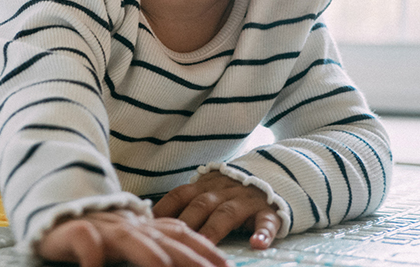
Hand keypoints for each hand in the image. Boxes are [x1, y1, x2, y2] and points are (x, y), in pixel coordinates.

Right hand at [37, 208, 231, 266]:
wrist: (53, 206)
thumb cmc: (96, 229)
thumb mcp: (131, 238)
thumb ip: (156, 246)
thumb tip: (181, 260)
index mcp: (144, 225)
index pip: (181, 234)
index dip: (206, 250)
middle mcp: (128, 223)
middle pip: (163, 240)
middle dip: (190, 258)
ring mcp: (102, 225)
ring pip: (129, 238)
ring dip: (148, 255)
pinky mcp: (73, 230)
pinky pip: (85, 241)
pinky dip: (93, 255)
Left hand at [152, 173, 280, 248]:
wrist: (272, 173)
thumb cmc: (230, 191)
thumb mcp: (207, 191)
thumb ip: (185, 203)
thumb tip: (150, 221)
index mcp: (204, 186)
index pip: (179, 195)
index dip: (163, 209)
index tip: (148, 224)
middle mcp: (222, 191)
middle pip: (201, 205)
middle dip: (187, 223)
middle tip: (173, 240)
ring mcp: (245, 200)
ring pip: (227, 213)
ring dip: (214, 229)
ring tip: (205, 245)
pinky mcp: (268, 210)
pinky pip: (266, 221)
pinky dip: (263, 232)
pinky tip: (257, 244)